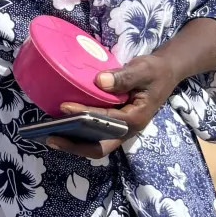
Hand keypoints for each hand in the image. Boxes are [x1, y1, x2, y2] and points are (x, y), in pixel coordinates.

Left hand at [45, 53, 180, 158]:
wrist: (165, 73)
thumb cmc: (155, 71)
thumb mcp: (143, 69)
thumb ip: (124, 76)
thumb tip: (99, 81)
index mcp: (136, 118)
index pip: (107, 121)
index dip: (85, 116)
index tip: (64, 107)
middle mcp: (127, 129)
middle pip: (100, 147)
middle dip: (76, 146)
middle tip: (50, 138)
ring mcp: (121, 129)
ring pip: (96, 144)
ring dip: (75, 142)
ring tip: (50, 135)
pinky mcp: (114, 124)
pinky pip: (96, 135)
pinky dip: (79, 134)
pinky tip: (63, 125)